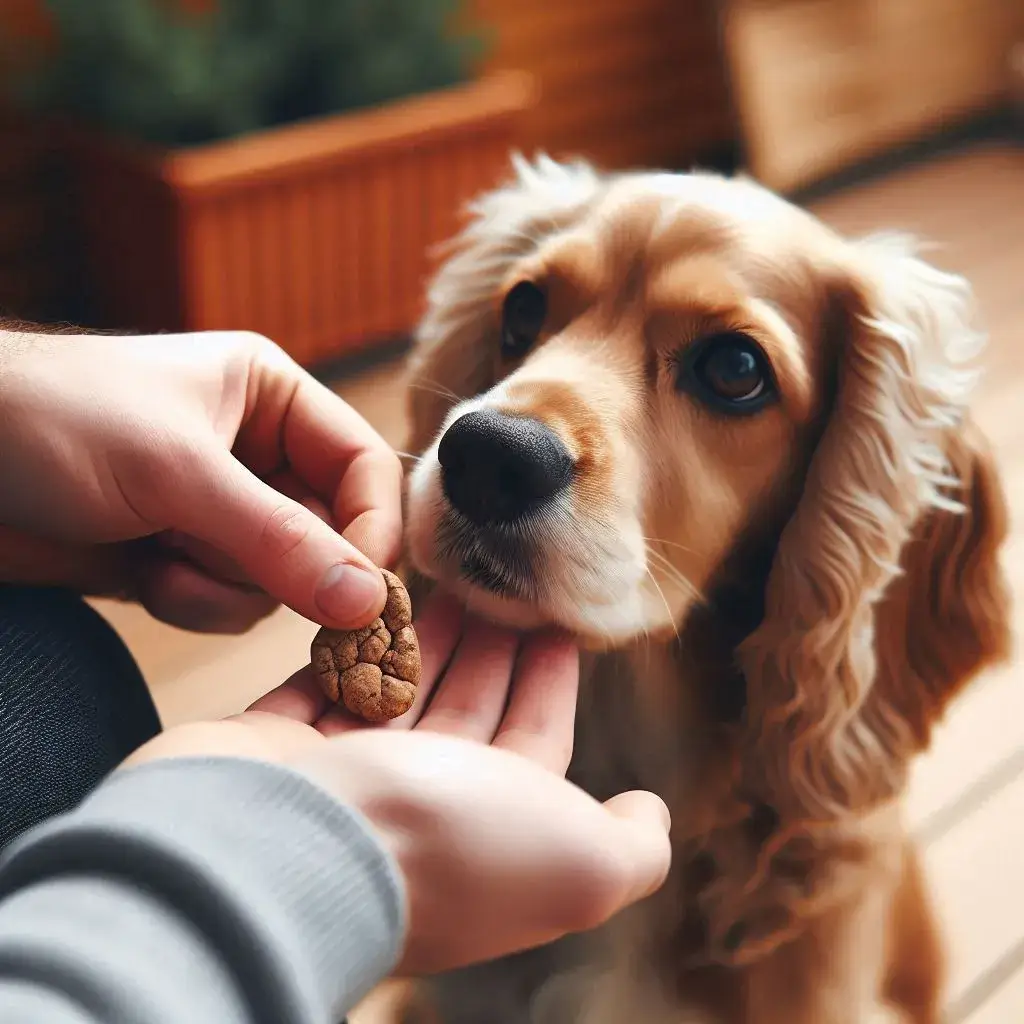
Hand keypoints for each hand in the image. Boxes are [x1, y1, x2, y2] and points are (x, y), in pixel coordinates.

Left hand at [0, 328, 401, 632]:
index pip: (363, 466)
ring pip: (283, 577)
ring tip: (167, 559)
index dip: (372, 527)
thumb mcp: (178, 471)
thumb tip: (368, 600)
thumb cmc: (52, 422)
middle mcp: (257, 452)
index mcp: (271, 397)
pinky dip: (195, 602)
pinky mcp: (180, 555)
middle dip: (290, 564)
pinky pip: (231, 602)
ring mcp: (218, 509)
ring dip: (230, 585)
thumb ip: (278, 538)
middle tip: (259, 583)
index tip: (365, 591)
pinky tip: (144, 575)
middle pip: (329, 530)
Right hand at [124, 592, 672, 974]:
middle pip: (465, 708)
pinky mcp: (276, 746)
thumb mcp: (579, 862)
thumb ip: (631, 849)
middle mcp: (419, 808)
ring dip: (420, 639)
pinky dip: (345, 647)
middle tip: (497, 583)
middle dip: (486, 646)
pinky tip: (366, 603)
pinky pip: (321, 681)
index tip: (554, 619)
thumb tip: (649, 814)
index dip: (549, 679)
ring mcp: (344, 778)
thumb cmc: (444, 847)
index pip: (535, 739)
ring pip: (395, 693)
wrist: (284, 853)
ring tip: (440, 576)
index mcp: (490, 829)